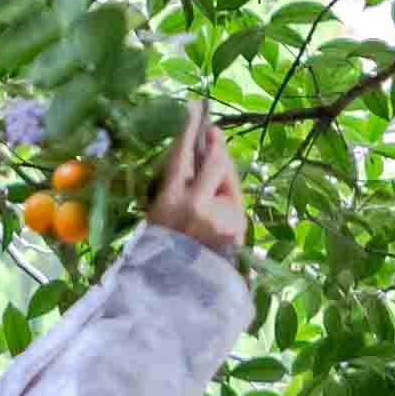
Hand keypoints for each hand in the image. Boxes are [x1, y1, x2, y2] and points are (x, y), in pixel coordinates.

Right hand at [147, 101, 245, 254]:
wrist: (176, 287)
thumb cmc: (161, 245)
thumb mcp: (157, 211)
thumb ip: (176, 185)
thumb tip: (194, 156)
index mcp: (171, 199)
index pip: (182, 154)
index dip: (190, 129)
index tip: (195, 108)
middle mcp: (198, 205)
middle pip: (216, 161)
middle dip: (216, 145)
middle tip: (213, 132)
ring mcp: (221, 217)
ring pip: (228, 181)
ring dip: (221, 176)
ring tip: (209, 186)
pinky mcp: (237, 228)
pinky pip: (234, 202)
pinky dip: (227, 199)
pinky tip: (217, 207)